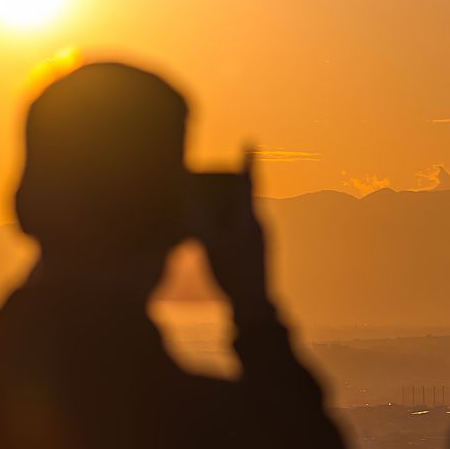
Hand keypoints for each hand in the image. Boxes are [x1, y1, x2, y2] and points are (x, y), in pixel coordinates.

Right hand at [196, 148, 275, 323]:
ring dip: (233, 206)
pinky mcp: (261, 251)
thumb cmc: (232, 273)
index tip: (250, 142)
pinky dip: (234, 223)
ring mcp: (264, 239)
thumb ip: (197, 217)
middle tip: (226, 172)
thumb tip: (186, 193)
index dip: (247, 161)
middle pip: (246, 197)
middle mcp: (260, 225)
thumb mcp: (209, 243)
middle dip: (235, 185)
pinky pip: (247, 229)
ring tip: (218, 202)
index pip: (247, 182)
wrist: (255, 306)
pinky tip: (224, 232)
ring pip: (247, 214)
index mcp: (249, 218)